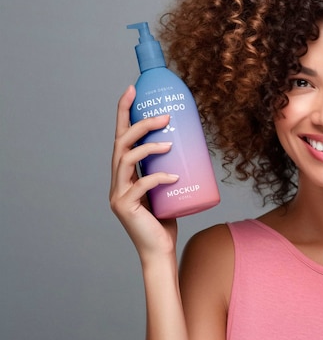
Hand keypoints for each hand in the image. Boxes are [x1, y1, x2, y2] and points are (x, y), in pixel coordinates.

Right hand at [109, 85, 179, 261]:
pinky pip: (141, 186)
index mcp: (124, 172)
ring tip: (169, 144)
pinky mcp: (125, 207)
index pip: (120, 136)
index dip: (123, 111)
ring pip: (125, 160)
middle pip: (120, 143)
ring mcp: (118, 194)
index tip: (133, 89)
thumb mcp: (167, 186)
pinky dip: (158, 178)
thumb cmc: (165, 217)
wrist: (160, 250)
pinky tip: (175, 176)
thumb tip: (190, 142)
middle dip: (140, 124)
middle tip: (164, 116)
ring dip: (147, 147)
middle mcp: (116, 180)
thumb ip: (169, 166)